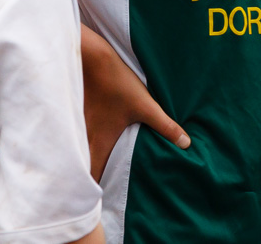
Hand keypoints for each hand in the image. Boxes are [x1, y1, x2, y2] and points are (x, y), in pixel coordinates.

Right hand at [81, 25, 187, 181]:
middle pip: (79, 167)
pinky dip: (79, 141)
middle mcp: (84, 137)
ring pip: (76, 150)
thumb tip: (186, 143)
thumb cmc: (117, 83)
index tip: (95, 203)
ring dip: (81, 159)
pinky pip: (74, 134)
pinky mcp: (74, 111)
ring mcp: (76, 124)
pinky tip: (88, 137)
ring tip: (91, 168)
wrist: (91, 57)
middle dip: (85, 179)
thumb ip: (165, 125)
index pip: (89, 177)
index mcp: (99, 142)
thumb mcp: (145, 105)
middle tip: (93, 189)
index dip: (89, 193)